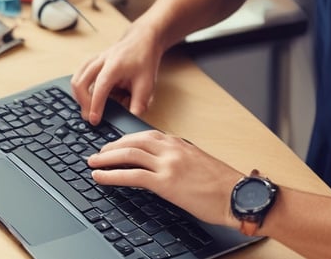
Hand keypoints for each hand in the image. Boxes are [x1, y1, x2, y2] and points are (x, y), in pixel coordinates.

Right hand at [71, 24, 163, 124]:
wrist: (142, 39)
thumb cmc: (144, 59)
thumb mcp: (147, 82)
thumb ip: (139, 102)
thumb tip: (132, 118)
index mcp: (115, 65)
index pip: (100, 87)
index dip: (95, 104)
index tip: (94, 119)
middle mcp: (102, 60)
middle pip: (81, 81)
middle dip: (82, 101)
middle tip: (89, 117)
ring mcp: (95, 59)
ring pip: (77, 77)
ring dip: (78, 95)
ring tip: (86, 108)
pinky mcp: (93, 60)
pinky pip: (79, 73)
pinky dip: (80, 87)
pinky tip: (85, 95)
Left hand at [87, 130, 242, 225]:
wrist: (237, 195)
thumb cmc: (223, 184)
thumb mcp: (198, 163)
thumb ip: (178, 159)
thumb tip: (163, 166)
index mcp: (178, 143)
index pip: (144, 136)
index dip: (125, 141)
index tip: (114, 146)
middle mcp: (171, 148)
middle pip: (132, 141)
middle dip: (111, 147)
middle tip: (98, 154)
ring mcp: (167, 164)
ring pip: (128, 154)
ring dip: (106, 159)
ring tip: (93, 164)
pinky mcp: (165, 182)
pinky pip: (131, 175)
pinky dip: (111, 175)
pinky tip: (100, 177)